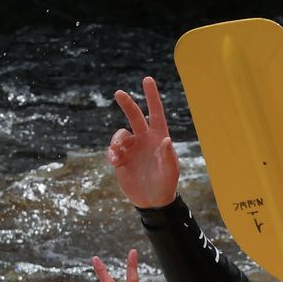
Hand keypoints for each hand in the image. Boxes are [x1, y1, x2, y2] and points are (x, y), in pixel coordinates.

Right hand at [106, 76, 180, 209]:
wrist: (152, 201)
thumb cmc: (166, 185)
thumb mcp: (170, 172)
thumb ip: (168, 156)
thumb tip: (166, 139)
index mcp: (158, 137)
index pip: (156, 113)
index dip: (152, 96)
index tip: (147, 80)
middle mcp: (144, 139)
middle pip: (134, 116)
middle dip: (127, 104)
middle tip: (119, 93)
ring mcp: (132, 148)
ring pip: (120, 135)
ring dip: (116, 142)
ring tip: (117, 154)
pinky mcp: (121, 159)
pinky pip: (113, 150)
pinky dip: (112, 153)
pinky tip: (115, 162)